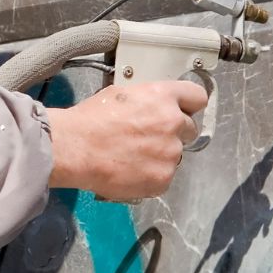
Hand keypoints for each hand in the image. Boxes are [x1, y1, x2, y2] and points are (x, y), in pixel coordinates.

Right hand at [44, 81, 208, 200]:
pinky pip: (164, 176)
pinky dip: (150, 175)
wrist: (74, 149)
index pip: (197, 96)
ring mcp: (171, 153)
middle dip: (173, 132)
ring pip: (175, 154)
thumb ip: (147, 100)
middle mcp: (173, 122)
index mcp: (162, 96)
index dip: (188, 105)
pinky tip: (130, 170)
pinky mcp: (163, 178)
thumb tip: (153, 108)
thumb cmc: (89, 119)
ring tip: (132, 156)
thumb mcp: (120, 94)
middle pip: (189, 128)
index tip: (182, 111)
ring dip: (160, 155)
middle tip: (148, 137)